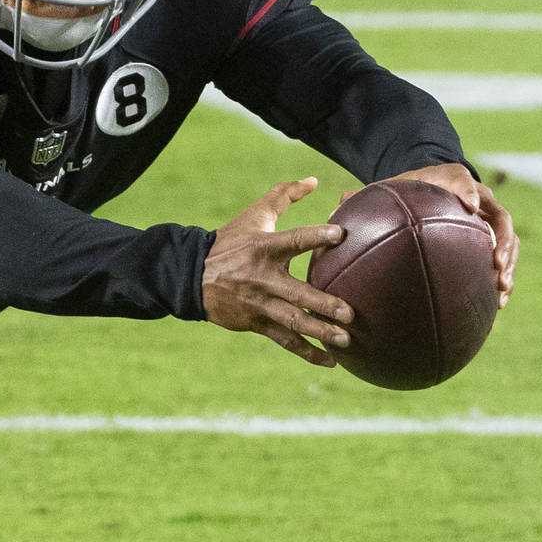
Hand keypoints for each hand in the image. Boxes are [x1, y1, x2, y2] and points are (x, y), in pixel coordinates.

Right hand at [202, 177, 351, 365]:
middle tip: (349, 312)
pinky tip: (330, 361)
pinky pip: (284, 340)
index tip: (341, 234)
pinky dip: (306, 352)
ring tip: (345, 340)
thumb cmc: (230, 241)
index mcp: (265, 248)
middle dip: (323, 303)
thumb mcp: (254, 214)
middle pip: (297, 293)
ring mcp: (260, 303)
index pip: (294, 240)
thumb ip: (284, 194)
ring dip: (319, 332)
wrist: (192, 275)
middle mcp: (263, 277)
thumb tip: (314, 180)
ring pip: (292, 321)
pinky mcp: (256, 322)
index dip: (317, 236)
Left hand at [369, 164, 517, 308]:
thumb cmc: (403, 192)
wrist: (427, 188)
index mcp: (450, 179)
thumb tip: (333, 214)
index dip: (468, 191)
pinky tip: (498, 303)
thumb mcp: (385, 191)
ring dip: (509, 263)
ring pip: (508, 238)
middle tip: (496, 263)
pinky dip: (504, 277)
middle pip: (499, 215)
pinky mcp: (492, 237)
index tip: (470, 207)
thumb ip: (363, 200)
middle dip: (502, 240)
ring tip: (502, 289)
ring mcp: (489, 217)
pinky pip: (504, 256)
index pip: (462, 179)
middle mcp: (478, 196)